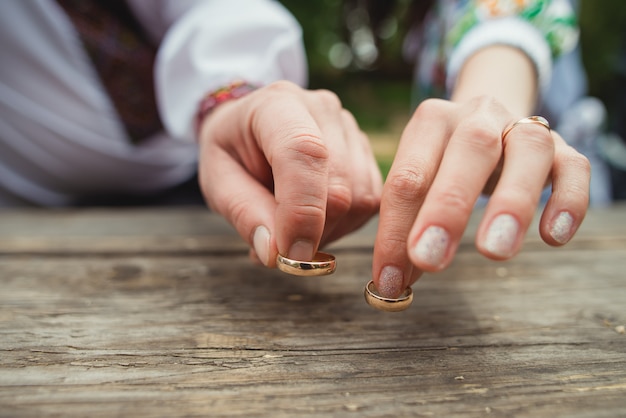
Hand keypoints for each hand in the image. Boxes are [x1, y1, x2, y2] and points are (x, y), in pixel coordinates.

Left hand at [197, 81, 381, 265]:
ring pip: (359, 200)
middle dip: (313, 233)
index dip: (302, 210)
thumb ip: (244, 214)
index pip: (305, 152)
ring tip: (291, 232)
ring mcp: (351, 130)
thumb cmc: (231, 153)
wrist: (248, 129)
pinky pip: (368, 204)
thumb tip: (277, 253)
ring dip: (328, 233)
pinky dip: (343, 227)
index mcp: (278, 104)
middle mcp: (323, 110)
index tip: (291, 255)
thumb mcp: (218, 182)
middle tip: (279, 252)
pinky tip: (313, 223)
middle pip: (339, 185)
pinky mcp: (366, 155)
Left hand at [372, 97, 590, 297]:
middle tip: (428, 261)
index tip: (388, 280)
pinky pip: (574, 168)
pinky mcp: (563, 149)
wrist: (491, 122)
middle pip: (468, 150)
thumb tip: (395, 281)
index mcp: (431, 122)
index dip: (394, 231)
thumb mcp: (420, 182)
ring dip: (511, 202)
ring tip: (494, 252)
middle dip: (446, 208)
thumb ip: (406, 225)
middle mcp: (478, 116)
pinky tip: (553, 237)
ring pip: (528, 150)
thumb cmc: (444, 164)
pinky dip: (568, 201)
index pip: (408, 176)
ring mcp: (523, 128)